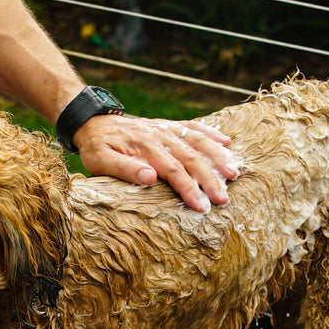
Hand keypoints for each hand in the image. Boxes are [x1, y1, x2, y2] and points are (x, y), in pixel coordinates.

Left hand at [73, 115, 238, 211]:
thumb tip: (150, 177)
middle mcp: (160, 135)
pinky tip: (227, 142)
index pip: (173, 170)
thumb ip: (124, 169)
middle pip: (191, 157)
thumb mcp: (101, 160)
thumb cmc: (97, 147)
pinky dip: (211, 133)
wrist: (94, 122)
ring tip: (233, 173)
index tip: (201, 206)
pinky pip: (193, 127)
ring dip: (217, 156)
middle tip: (223, 199)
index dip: (189, 188)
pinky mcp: (168, 126)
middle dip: (209, 179)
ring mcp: (166, 129)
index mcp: (146, 147)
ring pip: (197, 141)